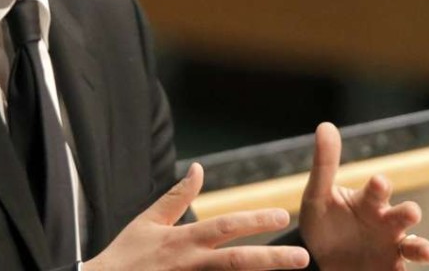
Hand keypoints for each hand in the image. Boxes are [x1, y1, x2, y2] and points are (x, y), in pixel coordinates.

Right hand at [86, 162, 309, 270]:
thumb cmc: (125, 255)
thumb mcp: (148, 221)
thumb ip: (177, 197)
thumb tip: (199, 168)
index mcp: (182, 240)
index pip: (224, 227)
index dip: (253, 220)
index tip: (282, 215)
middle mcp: (189, 264)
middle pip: (236, 262)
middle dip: (271, 259)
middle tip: (303, 257)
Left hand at [299, 123, 428, 269]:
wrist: (317, 257)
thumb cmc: (323, 221)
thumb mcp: (318, 195)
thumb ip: (324, 164)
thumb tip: (325, 125)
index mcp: (370, 201)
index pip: (379, 189)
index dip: (380, 185)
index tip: (378, 182)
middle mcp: (386, 222)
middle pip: (405, 215)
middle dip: (410, 213)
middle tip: (411, 213)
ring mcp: (391, 248)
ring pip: (415, 247)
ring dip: (422, 248)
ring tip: (427, 253)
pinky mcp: (389, 269)